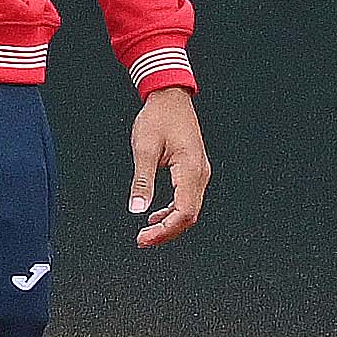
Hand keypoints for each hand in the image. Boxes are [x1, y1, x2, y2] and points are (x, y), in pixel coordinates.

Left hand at [129, 85, 208, 246]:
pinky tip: (157, 214)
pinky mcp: (195, 170)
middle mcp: (200, 173)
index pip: (183, 213)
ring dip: (169, 223)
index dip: (164, 231)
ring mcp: (200, 172)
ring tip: (147, 231)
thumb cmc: (158, 117)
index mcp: (190, 169)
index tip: (144, 238)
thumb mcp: (144, 148)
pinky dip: (173, 211)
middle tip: (142, 239)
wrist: (171, 96)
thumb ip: (142, 181)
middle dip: (166, 232)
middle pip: (189, 216)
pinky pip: (188, 198)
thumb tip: (136, 208)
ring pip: (189, 209)